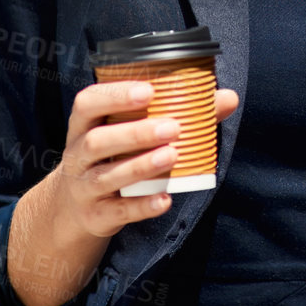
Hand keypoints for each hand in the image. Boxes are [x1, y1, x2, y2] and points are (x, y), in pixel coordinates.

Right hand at [50, 81, 238, 239]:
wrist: (79, 207)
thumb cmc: (114, 156)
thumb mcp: (130, 132)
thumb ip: (178, 113)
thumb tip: (228, 98)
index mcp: (84, 125)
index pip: (87, 102)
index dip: (114, 95)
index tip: (148, 90)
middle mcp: (77, 154)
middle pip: (98, 141)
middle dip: (135, 133)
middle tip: (172, 127)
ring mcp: (83, 187)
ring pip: (106, 176)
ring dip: (141, 166)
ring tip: (172, 155)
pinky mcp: (95, 215)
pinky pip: (118, 211)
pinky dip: (142, 206)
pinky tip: (165, 199)